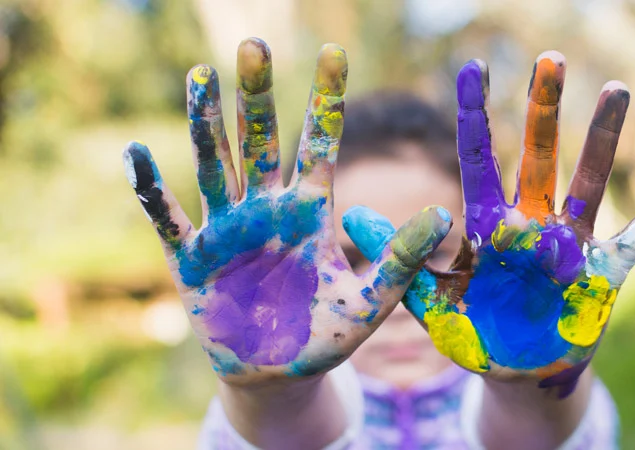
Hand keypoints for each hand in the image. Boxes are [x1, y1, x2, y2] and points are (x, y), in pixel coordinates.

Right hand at [122, 39, 451, 385]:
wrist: (278, 376)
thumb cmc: (326, 336)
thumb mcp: (369, 301)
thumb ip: (400, 258)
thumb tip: (442, 213)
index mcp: (310, 211)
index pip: (320, 144)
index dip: (326, 101)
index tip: (334, 52)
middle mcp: (267, 208)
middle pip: (261, 141)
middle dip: (257, 97)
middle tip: (256, 46)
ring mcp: (227, 229)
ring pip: (216, 166)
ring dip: (206, 124)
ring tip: (200, 76)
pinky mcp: (191, 258)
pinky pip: (170, 218)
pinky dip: (152, 190)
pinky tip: (136, 154)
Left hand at [345, 52, 634, 396]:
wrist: (517, 374)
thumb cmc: (476, 335)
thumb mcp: (431, 303)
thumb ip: (401, 258)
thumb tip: (353, 215)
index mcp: (488, 230)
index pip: (480, 161)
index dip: (475, 117)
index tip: (471, 68)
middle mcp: (532, 226)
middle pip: (538, 158)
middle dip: (542, 112)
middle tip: (548, 60)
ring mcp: (570, 246)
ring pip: (589, 182)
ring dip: (602, 139)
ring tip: (616, 89)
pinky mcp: (603, 274)